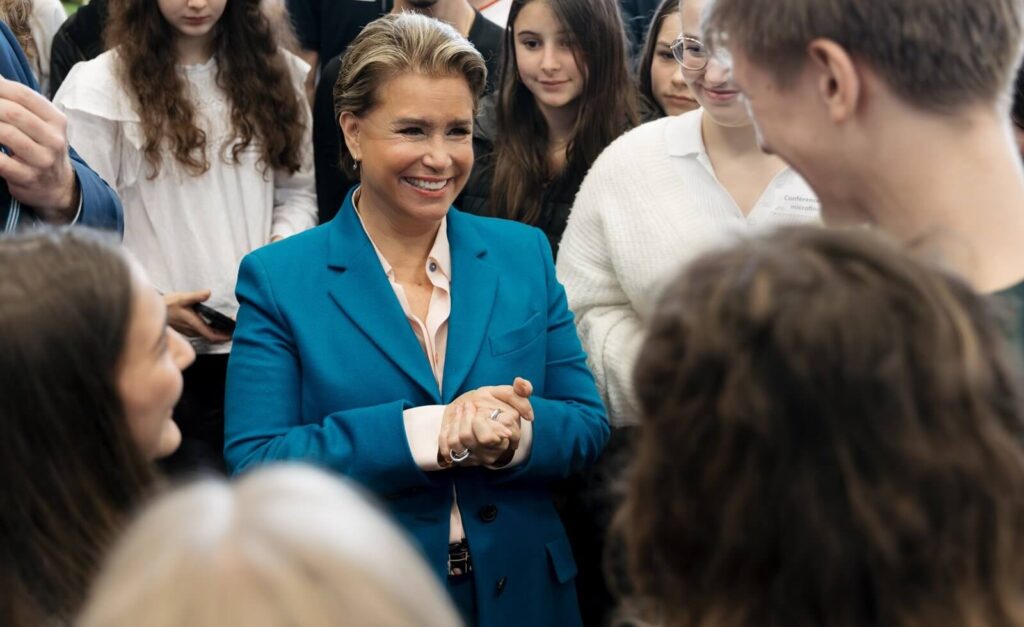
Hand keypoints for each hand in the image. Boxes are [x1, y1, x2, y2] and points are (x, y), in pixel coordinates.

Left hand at [0, 77, 77, 220]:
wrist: (58, 186)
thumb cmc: (42, 148)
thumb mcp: (41, 123)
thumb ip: (20, 102)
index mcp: (56, 120)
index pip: (24, 94)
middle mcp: (53, 139)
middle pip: (13, 112)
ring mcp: (42, 160)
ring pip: (6, 134)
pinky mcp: (28, 177)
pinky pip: (0, 161)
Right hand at [164, 290, 231, 343]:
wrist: (153, 310)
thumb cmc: (167, 305)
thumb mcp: (182, 298)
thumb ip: (196, 296)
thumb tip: (208, 293)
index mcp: (194, 325)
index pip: (213, 336)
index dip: (225, 336)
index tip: (234, 333)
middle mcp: (193, 331)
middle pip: (212, 337)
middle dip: (224, 334)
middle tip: (235, 328)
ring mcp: (190, 331)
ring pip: (207, 335)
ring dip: (218, 331)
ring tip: (228, 325)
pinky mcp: (187, 330)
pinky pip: (202, 332)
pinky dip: (211, 329)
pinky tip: (215, 323)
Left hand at [437, 378, 534, 466]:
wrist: (470, 412)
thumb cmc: (490, 403)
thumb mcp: (504, 393)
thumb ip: (519, 390)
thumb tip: (521, 383)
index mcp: (509, 435)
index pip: (489, 436)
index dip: (480, 418)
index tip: (480, 408)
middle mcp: (495, 450)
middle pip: (471, 438)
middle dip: (466, 418)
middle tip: (468, 407)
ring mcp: (479, 457)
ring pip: (458, 442)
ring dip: (455, 422)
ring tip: (461, 412)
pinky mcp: (464, 460)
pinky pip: (447, 449)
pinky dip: (446, 432)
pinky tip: (452, 425)